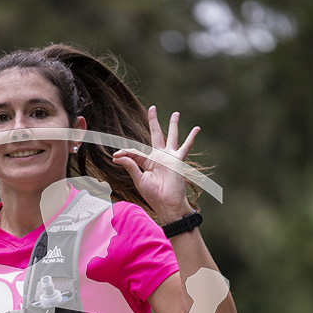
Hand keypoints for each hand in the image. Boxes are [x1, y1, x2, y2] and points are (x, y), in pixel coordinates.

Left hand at [112, 108, 199, 222]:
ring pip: (171, 136)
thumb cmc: (153, 195)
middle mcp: (158, 157)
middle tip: (152, 108)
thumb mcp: (139, 180)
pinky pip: (186, 146)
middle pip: (155, 134)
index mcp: (146, 162)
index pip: (135, 151)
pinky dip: (191, 138)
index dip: (125, 152)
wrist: (168, 204)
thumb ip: (130, 165)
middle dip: (153, 121)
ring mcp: (169, 157)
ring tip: (176, 113)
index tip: (115, 155)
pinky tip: (197, 128)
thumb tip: (117, 155)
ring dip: (173, 125)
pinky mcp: (178, 160)